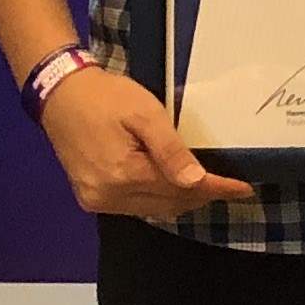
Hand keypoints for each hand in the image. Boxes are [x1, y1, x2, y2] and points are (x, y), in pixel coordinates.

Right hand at [38, 65, 250, 219]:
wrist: (60, 95)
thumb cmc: (106, 97)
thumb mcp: (145, 114)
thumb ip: (170, 150)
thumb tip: (196, 182)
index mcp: (123, 174)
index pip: (183, 189)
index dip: (216, 189)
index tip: (244, 189)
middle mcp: (109, 196)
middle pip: (170, 203)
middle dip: (201, 195)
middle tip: (229, 185)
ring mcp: (97, 200)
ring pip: (154, 209)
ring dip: (181, 199)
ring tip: (207, 186)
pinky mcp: (90, 198)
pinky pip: (135, 207)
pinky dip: (157, 199)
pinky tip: (173, 187)